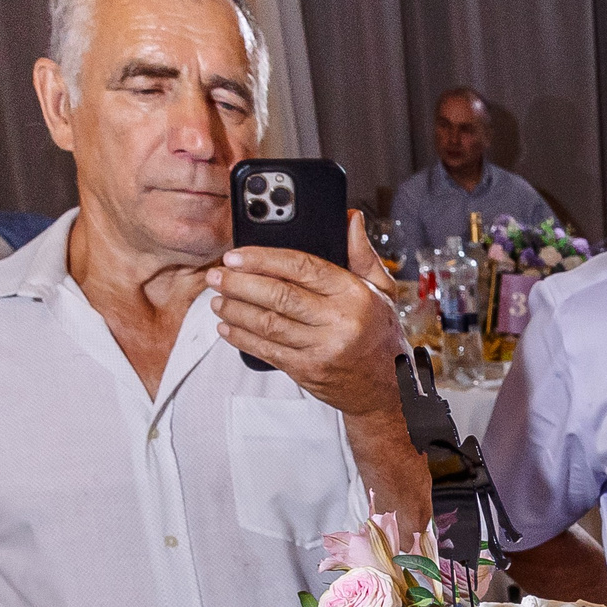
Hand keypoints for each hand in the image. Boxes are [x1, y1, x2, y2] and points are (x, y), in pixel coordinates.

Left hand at [206, 212, 404, 423]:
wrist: (389, 388)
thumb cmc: (380, 334)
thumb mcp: (381, 291)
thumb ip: (361, 254)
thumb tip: (349, 218)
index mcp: (354, 294)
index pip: (301, 267)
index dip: (263, 258)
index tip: (237, 255)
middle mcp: (339, 321)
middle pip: (278, 295)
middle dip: (240, 284)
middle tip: (218, 275)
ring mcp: (323, 349)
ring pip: (267, 324)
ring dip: (235, 310)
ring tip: (217, 299)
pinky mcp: (308, 371)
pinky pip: (267, 350)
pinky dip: (242, 338)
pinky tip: (228, 327)